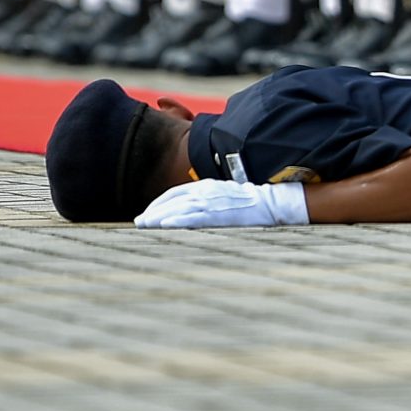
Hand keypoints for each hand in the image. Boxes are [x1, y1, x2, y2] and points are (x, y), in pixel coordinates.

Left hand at [135, 177, 309, 228]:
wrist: (272, 202)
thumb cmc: (250, 201)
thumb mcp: (224, 194)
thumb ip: (207, 198)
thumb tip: (191, 209)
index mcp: (206, 185)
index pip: (175, 192)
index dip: (158, 203)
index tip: (147, 215)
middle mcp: (206, 191)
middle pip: (172, 199)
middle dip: (153, 211)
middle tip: (138, 222)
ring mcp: (212, 201)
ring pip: (178, 207)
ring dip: (158, 216)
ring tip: (143, 225)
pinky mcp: (219, 213)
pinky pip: (193, 217)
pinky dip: (177, 219)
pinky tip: (164, 225)